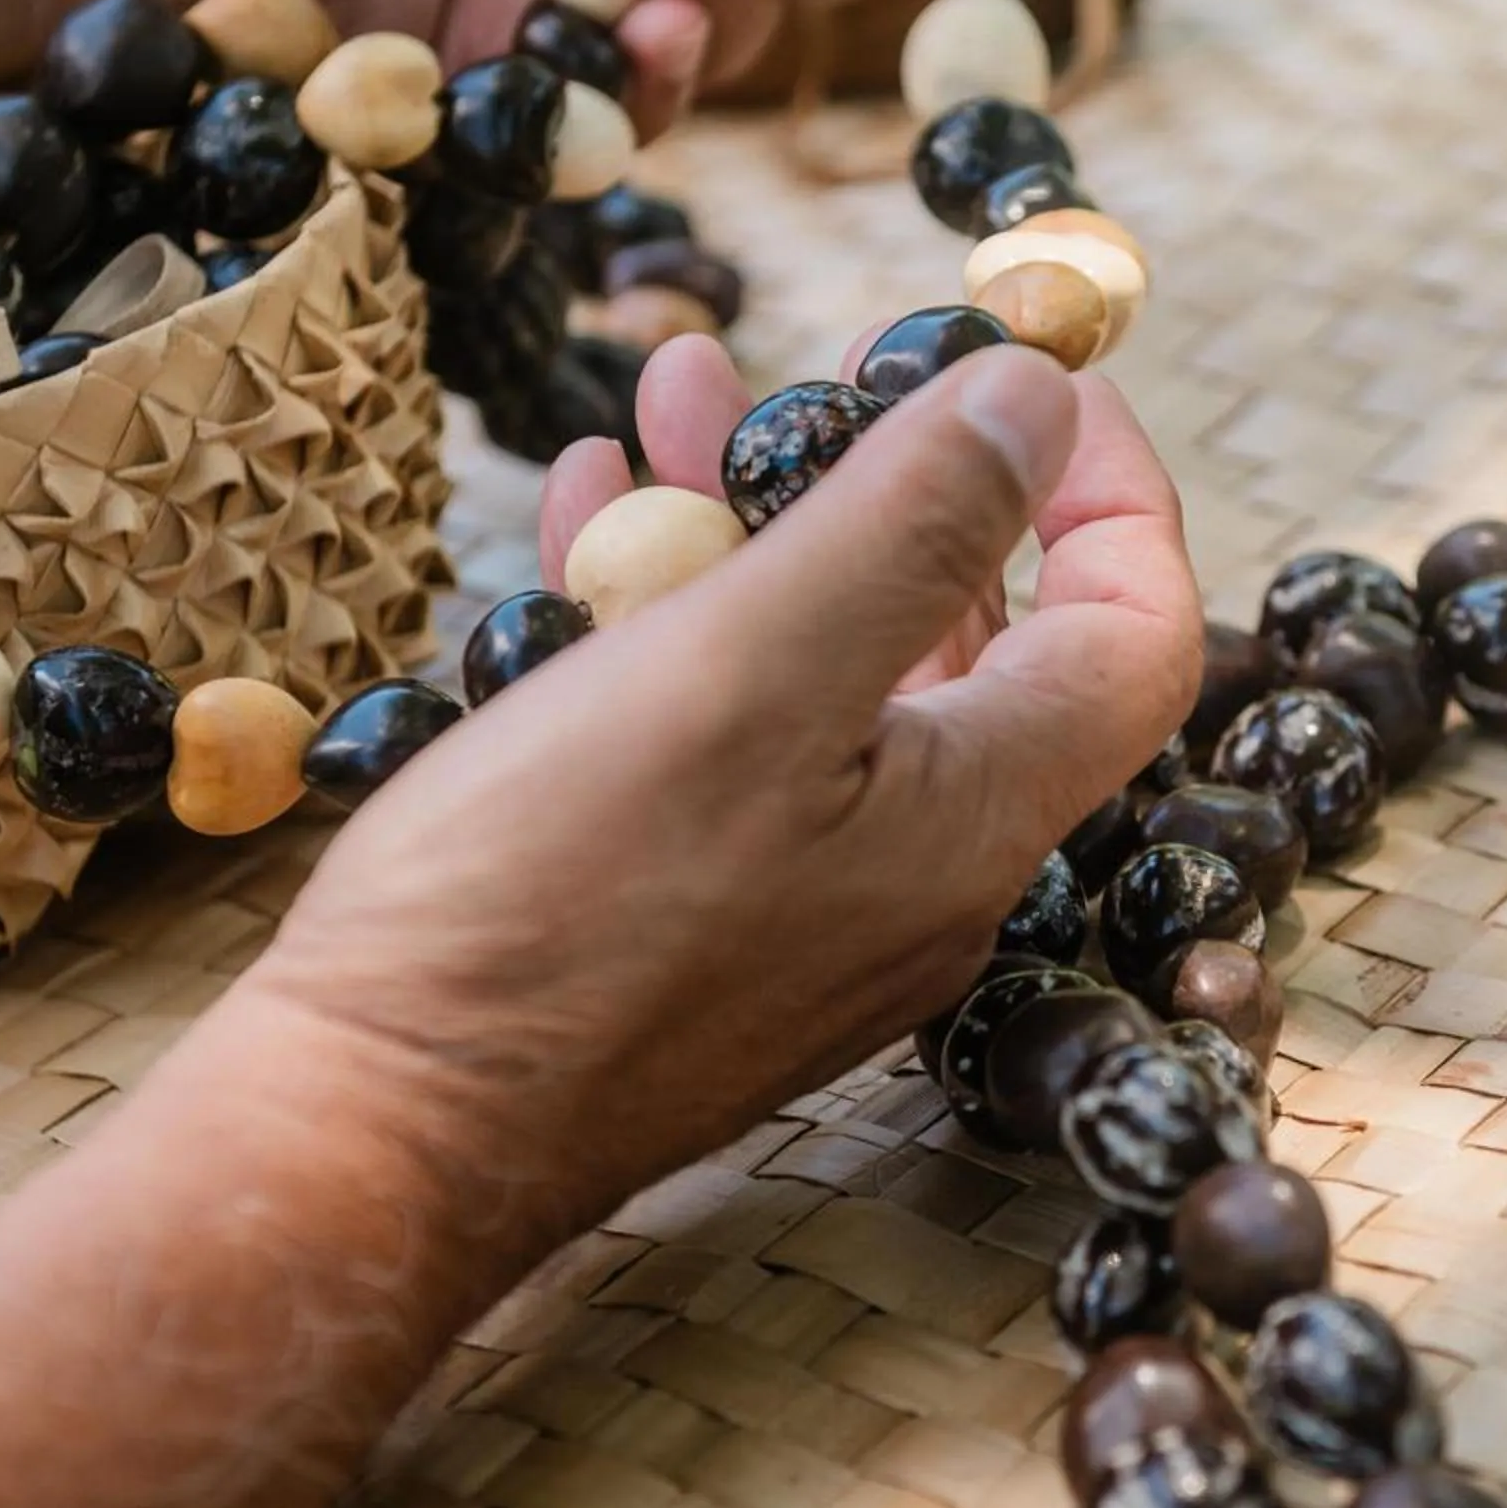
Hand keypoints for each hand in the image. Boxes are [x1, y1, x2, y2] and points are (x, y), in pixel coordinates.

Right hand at [243, 341, 1200, 1225]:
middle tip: (810, 370)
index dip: (1105, 485)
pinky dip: (677, 613)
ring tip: (667, 396)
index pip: (1134, 628)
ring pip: (828, 666)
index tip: (1022, 373)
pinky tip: (588, 516)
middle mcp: (922, 866)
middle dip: (890, 472)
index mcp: (978, 812)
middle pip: (970, 629)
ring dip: (761, 520)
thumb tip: (1037, 393)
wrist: (373, 1137)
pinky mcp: (697, 916)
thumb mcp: (746, 671)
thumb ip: (909, 526)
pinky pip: (728, 733)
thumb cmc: (555, 907)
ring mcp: (809, 899)